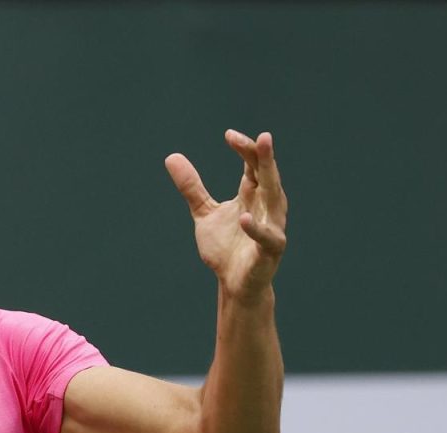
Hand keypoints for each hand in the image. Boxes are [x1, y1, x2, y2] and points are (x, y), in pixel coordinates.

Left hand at [166, 130, 287, 299]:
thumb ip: (192, 187)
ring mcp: (272, 226)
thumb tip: (172, 157)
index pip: (253, 165)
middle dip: (264, 157)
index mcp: (253, 194)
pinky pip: (266, 237)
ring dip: (269, 181)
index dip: (244, 149)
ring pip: (275, 199)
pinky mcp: (270, 250)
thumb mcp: (204, 213)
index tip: (228, 135)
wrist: (234, 284)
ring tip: (261, 163)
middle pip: (268, 176)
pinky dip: (255, 227)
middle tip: (262, 137)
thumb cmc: (226, 247)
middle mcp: (267, 206)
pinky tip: (243, 217)